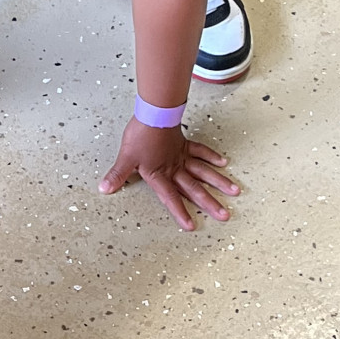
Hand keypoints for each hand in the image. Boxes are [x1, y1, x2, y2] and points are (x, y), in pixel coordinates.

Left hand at [98, 118, 240, 230]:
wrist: (153, 112)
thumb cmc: (140, 135)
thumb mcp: (126, 157)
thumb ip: (118, 175)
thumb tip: (105, 189)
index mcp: (159, 175)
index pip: (170, 198)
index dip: (180, 212)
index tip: (191, 226)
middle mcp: (174, 169)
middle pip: (194, 189)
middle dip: (209, 203)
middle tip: (225, 215)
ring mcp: (182, 157)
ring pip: (203, 173)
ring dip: (219, 182)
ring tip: (235, 192)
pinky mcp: (185, 145)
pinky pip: (201, 152)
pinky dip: (212, 157)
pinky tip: (223, 163)